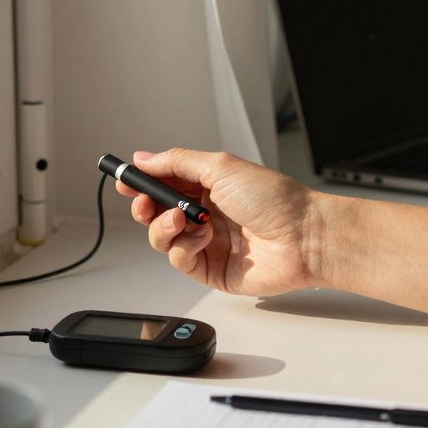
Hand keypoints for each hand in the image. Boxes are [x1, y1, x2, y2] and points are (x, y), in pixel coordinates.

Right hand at [117, 148, 322, 296]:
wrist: (303, 237)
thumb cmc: (275, 200)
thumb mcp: (221, 167)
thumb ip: (178, 163)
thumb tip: (145, 157)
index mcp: (209, 185)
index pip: (165, 182)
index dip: (142, 182)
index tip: (124, 179)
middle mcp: (205, 213)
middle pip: (156, 212)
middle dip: (144, 206)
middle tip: (144, 201)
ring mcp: (207, 242)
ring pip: (161, 237)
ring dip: (163, 226)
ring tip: (183, 219)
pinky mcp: (210, 270)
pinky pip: (178, 260)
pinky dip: (183, 247)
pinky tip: (202, 238)